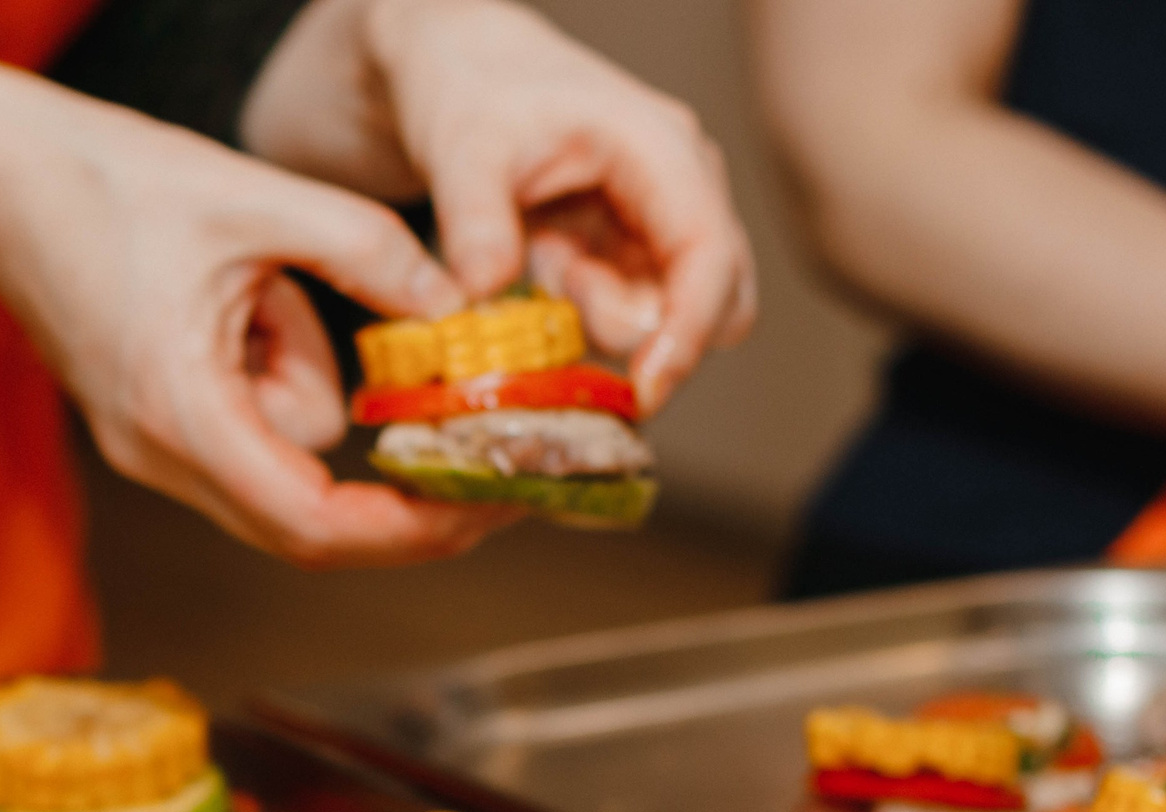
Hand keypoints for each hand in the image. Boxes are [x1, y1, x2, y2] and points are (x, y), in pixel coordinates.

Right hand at [0, 4, 518, 565]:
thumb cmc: (107, 180)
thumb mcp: (260, 201)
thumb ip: (367, 253)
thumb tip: (458, 302)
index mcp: (182, 412)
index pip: (312, 523)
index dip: (406, 532)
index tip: (480, 509)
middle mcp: (161, 453)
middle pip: (303, 526)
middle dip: (395, 501)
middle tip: (481, 462)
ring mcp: (150, 446)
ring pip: (281, 466)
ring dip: (317, 394)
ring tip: (274, 285)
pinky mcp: (152, 421)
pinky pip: (250, 428)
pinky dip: (279, 375)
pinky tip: (246, 295)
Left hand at [244, 0, 755, 411]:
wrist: (449, 66)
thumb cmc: (469, 87)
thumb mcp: (461, 147)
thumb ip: (475, 221)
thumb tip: (483, 295)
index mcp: (659, 149)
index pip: (709, 255)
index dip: (689, 331)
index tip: (646, 390)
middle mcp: (674, 186)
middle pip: (715, 297)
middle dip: (652, 335)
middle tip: (569, 319)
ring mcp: (650, 219)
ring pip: (664, 310)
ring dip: (603, 320)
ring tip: (543, 265)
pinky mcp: (618, 247)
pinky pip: (619, 309)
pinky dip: (578, 318)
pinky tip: (537, 272)